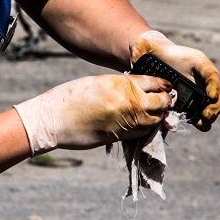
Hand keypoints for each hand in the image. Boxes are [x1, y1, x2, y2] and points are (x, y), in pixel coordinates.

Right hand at [13, 74, 173, 155]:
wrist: (54, 118)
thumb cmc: (72, 97)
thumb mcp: (99, 83)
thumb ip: (121, 87)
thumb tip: (139, 92)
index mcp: (122, 83)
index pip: (155, 83)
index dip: (163, 85)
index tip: (166, 87)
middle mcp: (128, 102)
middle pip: (161, 102)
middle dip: (165, 102)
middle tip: (165, 101)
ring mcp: (126, 121)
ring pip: (155, 121)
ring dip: (159, 117)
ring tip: (157, 114)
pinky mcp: (120, 137)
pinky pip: (143, 133)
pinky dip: (148, 129)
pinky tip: (144, 125)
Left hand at [130, 30, 219, 130]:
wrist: (156, 60)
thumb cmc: (154, 51)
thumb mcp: (147, 46)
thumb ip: (142, 47)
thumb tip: (136, 54)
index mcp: (197, 62)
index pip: (210, 72)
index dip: (213, 84)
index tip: (210, 96)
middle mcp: (203, 77)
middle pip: (219, 92)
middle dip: (215, 105)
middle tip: (206, 115)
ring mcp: (202, 90)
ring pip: (215, 105)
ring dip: (210, 115)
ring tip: (201, 122)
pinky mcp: (195, 101)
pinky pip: (204, 112)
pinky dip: (203, 120)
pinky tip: (195, 124)